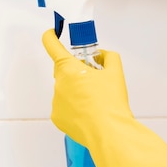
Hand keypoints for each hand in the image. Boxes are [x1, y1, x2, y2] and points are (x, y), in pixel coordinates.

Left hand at [42, 29, 166, 166]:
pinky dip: (74, 108)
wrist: (109, 132)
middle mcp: (58, 83)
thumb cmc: (111, 103)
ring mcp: (55, 101)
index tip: (52, 33)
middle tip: (93, 79)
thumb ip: (109, 56)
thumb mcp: (115, 72)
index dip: (50, 36)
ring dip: (76, 91)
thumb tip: (102, 56)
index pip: (51, 45)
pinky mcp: (57, 117)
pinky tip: (88, 114)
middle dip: (76, 72)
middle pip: (63, 70)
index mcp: (69, 68)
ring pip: (65, 90)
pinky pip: (64, 107)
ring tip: (95, 102)